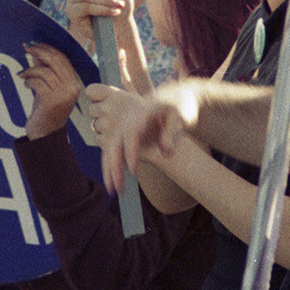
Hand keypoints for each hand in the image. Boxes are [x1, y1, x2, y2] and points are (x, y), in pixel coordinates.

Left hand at [19, 42, 84, 139]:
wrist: (45, 134)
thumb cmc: (46, 110)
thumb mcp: (47, 87)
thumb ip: (44, 70)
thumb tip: (37, 51)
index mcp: (74, 83)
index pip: (64, 59)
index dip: (49, 49)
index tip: (37, 44)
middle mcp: (71, 88)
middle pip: (55, 61)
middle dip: (40, 52)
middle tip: (28, 48)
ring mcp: (62, 95)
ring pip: (44, 72)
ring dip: (30, 71)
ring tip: (24, 75)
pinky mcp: (51, 101)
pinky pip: (38, 83)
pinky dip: (29, 81)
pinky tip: (26, 84)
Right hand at [84, 80, 192, 194]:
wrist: (172, 98)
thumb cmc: (178, 108)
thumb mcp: (180, 116)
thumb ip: (172, 133)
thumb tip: (166, 151)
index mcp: (142, 112)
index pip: (131, 132)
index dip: (131, 151)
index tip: (133, 170)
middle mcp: (129, 120)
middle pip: (115, 142)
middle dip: (114, 165)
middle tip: (118, 187)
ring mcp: (124, 126)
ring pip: (110, 148)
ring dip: (109, 169)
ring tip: (112, 190)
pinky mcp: (123, 134)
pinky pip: (112, 150)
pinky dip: (110, 165)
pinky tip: (113, 182)